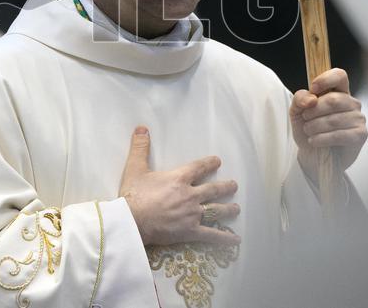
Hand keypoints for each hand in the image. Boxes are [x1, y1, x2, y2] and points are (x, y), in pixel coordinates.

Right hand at [118, 126, 240, 247]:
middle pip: (213, 190)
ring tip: (236, 208)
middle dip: (225, 187)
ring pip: (216, 211)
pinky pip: (211, 235)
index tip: (217, 161)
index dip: (209, 164)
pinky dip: (224, 238)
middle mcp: (190, 195)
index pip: (199, 168)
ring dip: (228, 209)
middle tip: (234, 186)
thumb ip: (140, 147)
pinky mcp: (190, 231)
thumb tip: (141, 127)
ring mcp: (192, 214)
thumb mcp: (135, 168)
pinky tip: (235, 240)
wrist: (131, 221)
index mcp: (179, 178)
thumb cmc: (133, 195)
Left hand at [290, 68, 366, 183]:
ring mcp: (358, 118)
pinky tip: (314, 141)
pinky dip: (323, 138)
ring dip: (315, 126)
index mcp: (339, 91)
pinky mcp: (361, 135)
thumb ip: (300, 99)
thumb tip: (311, 98)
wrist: (312, 155)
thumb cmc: (308, 129)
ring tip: (308, 131)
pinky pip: (340, 134)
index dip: (326, 79)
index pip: (339, 75)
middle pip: (333, 99)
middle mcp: (352, 102)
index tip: (313, 89)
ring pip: (335, 118)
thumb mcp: (297, 111)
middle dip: (313, 111)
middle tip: (305, 119)